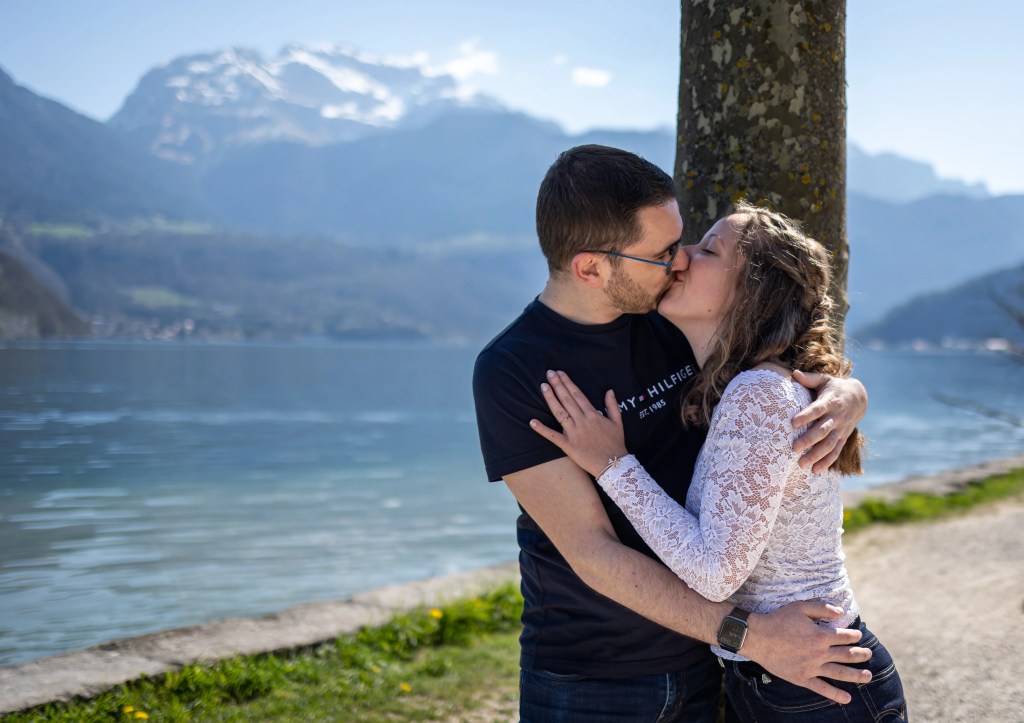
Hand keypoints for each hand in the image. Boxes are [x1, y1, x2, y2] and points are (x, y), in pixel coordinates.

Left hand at [529, 370, 627, 477]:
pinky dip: (542, 429)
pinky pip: (553, 436)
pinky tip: (532, 421)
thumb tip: (609, 390)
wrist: (614, 465)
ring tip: (543, 386)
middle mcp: (582, 421)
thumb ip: (612, 405)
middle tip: (549, 373)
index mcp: (593, 415)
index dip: (568, 383)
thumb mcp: (618, 422)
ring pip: (560, 413)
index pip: (578, 394)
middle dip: (557, 385)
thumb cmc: (615, 444)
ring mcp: (574, 433)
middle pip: (567, 400)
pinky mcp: (568, 446)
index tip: (560, 373)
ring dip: (551, 399)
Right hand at [743, 600, 871, 704]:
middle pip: (847, 655)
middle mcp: (820, 653)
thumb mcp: (799, 607)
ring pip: (840, 673)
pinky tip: (847, 699)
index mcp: (821, 635)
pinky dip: (835, 695)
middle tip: (869, 654)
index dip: (854, 636)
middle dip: (861, 654)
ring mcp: (812, 667)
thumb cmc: (778, 620)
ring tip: (868, 676)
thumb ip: (822, 608)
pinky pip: (822, 688)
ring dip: (856, 675)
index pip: (845, 637)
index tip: (858, 636)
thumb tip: (840, 611)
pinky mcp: (802, 678)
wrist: (757, 637)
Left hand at [791, 372, 866, 471]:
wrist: (859, 398)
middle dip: (809, 440)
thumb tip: (794, 373)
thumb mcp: (825, 380)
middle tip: (794, 448)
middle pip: (822, 430)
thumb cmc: (834, 388)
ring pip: (829, 444)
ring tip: (801, 464)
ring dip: (816, 455)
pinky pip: (835, 452)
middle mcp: (836, 417)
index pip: (817, 409)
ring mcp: (841, 429)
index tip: (792, 423)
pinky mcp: (843, 437)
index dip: (806, 416)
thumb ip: (809, 379)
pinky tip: (815, 471)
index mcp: (830, 402)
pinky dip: (827, 462)